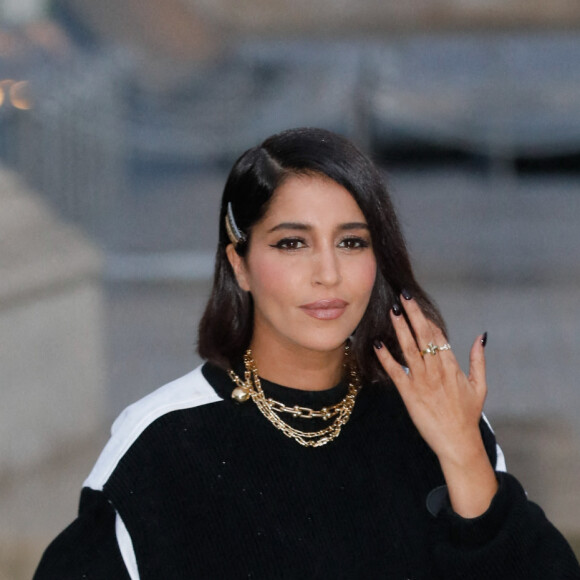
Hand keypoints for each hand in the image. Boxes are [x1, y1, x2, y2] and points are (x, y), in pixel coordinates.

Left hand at [373, 294, 497, 517]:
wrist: (458, 442)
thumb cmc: (468, 415)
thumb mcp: (480, 385)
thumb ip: (478, 359)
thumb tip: (481, 336)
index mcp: (452, 367)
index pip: (438, 336)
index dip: (426, 318)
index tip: (416, 304)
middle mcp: (437, 371)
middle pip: (424, 336)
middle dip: (413, 314)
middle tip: (403, 296)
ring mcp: (422, 382)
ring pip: (409, 349)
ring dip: (400, 329)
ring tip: (392, 312)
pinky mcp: (410, 394)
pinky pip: (396, 372)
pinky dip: (386, 358)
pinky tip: (377, 345)